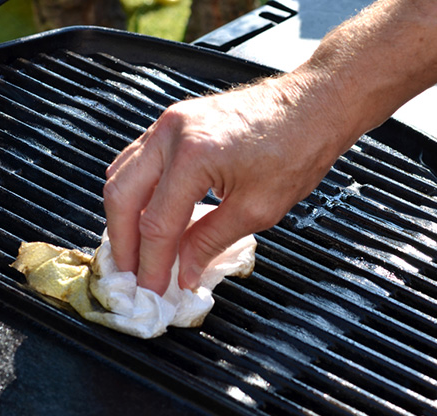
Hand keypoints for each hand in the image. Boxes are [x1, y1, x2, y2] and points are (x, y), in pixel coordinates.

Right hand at [103, 73, 356, 294]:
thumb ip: (210, 242)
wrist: (314, 105)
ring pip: (123, 174)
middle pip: (122, 195)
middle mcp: (173, 133)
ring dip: (124, 216)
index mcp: (193, 155)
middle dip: (123, 241)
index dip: (151, 263)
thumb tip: (184, 271)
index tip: (152, 289)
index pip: (157, 223)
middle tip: (131, 274)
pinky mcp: (176, 121)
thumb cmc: (297, 148)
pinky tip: (146, 215)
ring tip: (135, 250)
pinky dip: (137, 192)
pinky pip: (138, 160)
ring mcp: (170, 122)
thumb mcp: (258, 208)